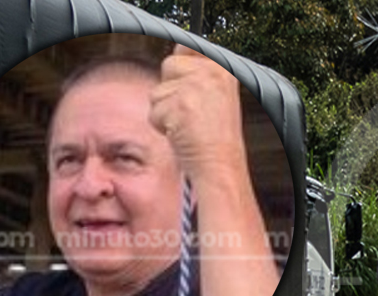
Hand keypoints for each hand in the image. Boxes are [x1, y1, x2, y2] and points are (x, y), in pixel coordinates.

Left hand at [150, 44, 246, 184]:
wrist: (222, 167)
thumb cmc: (218, 139)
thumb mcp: (218, 97)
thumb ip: (198, 74)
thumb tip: (178, 53)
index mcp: (223, 68)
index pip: (188, 47)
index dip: (181, 67)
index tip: (188, 92)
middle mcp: (211, 72)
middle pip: (169, 65)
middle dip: (172, 91)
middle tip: (192, 114)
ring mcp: (195, 86)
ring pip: (158, 90)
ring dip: (167, 111)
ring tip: (189, 126)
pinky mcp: (179, 103)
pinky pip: (154, 111)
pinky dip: (163, 126)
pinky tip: (183, 134)